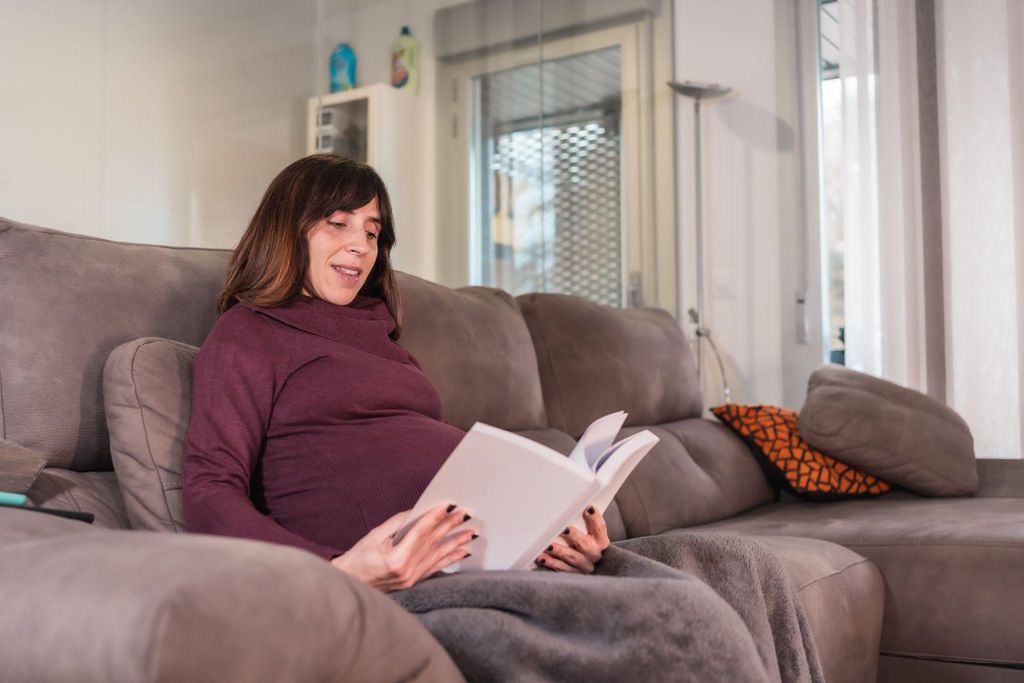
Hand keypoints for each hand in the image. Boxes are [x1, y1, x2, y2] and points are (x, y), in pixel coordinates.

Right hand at [331, 502, 475, 591]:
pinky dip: (450, 558)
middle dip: (450, 526)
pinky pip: (436, 567)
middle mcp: (407, 571)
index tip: (448, 506)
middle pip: (432, 543)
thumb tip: (418, 511)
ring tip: (471, 532)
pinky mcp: (414, 581)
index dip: (435, 518)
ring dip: (456, 542)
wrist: (351, 581)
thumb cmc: (359, 557)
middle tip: (464, 513)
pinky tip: (463, 551)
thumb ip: (398, 523)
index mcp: (396, 560)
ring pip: (439, 555)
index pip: (420, 533)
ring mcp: (412, 578)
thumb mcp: (376, 535)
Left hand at [535, 506, 609, 573]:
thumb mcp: (593, 534)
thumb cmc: (590, 545)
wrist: (596, 569)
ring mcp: (583, 566)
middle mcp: (594, 554)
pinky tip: (541, 557)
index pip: (600, 528)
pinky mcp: (572, 574)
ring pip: (571, 557)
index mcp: (601, 542)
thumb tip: (574, 508)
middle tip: (564, 528)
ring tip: (548, 545)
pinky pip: (560, 569)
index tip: (588, 508)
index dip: (595, 518)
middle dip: (573, 535)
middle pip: (584, 544)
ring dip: (559, 550)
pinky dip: (551, 562)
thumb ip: (585, 523)